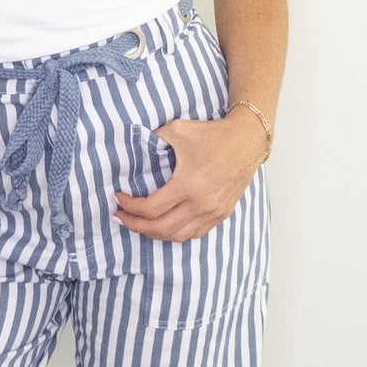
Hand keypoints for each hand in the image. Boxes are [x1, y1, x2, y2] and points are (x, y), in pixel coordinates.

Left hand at [112, 112, 265, 241]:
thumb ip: (153, 139)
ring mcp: (213, 212)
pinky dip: (175, 233)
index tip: (118, 199)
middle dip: (135, 225)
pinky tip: (164, 225)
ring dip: (154, 233)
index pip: (151, 209)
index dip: (130, 207)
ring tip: (139, 223)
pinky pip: (194, 234)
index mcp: (188, 185)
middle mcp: (201, 204)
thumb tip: (134, 147)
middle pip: (160, 229)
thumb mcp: (178, 130)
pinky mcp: (222, 214)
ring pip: (177, 236)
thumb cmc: (213, 135)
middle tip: (120, 217)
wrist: (248, 141)